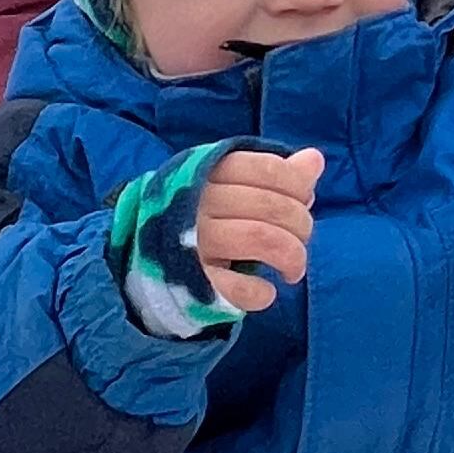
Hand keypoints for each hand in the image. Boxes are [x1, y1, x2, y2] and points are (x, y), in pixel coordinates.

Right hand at [194, 146, 324, 312]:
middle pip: (272, 205)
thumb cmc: (199, 215)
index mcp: (210, 172)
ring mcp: (192, 242)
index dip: (298, 186)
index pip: (269, 169)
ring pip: (262, 239)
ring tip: (293, 270)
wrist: (139, 257)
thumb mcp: (232, 185)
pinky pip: (236, 288)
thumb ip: (276, 174)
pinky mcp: (191, 281)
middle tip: (301, 240)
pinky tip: (266, 292)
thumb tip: (315, 159)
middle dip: (301, 225)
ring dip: (292, 256)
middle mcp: (199, 203)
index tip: (303, 201)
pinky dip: (260, 293)